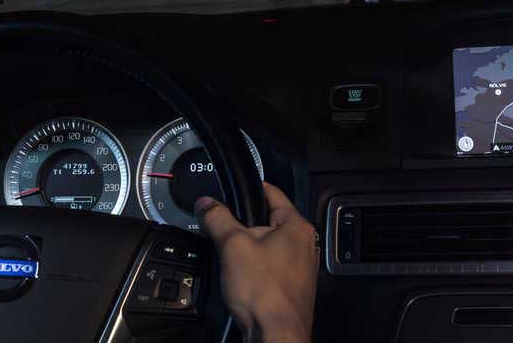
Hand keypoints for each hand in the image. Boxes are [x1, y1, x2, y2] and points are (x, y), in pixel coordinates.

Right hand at [196, 183, 316, 342]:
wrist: (275, 334)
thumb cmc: (264, 292)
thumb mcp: (232, 245)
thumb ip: (217, 218)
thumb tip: (207, 203)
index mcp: (296, 226)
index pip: (273, 193)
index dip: (251, 187)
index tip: (238, 185)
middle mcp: (305, 245)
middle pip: (269, 221)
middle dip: (246, 225)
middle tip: (226, 229)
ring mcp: (302, 268)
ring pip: (270, 246)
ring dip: (251, 249)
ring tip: (233, 257)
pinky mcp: (294, 287)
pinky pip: (272, 267)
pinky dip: (257, 268)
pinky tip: (244, 278)